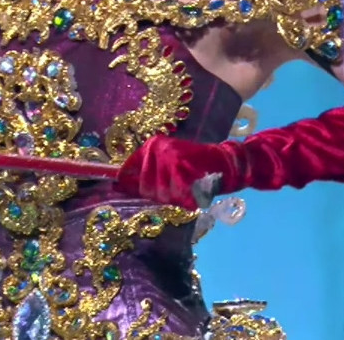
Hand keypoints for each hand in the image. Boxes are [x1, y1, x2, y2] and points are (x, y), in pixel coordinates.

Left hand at [115, 134, 241, 208]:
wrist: (225, 162)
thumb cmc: (194, 165)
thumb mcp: (167, 162)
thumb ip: (146, 172)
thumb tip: (118, 184)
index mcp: (152, 145)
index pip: (129, 168)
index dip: (125, 183)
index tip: (118, 188)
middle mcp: (158, 149)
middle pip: (144, 187)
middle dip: (158, 194)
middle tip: (174, 190)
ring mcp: (169, 159)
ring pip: (160, 194)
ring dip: (173, 197)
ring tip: (185, 189)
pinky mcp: (182, 170)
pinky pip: (175, 195)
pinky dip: (184, 199)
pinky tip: (192, 194)